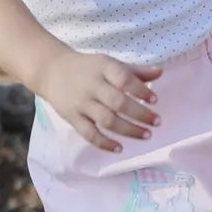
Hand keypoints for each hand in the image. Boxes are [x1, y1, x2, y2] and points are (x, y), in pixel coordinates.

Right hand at [41, 50, 161, 151]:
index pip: (123, 78)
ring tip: (146, 135)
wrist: (51, 71)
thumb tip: (160, 73)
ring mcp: (81, 103)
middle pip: (118, 102)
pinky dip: (104, 143)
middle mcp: (92, 86)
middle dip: (140, 114)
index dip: (140, 90)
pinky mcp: (72, 118)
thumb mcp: (109, 63)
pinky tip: (120, 148)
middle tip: (157, 122)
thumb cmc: (88, 68)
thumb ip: (134, 71)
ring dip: (128, 130)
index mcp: (103, 68)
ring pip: (106, 120)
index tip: (155, 100)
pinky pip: (89, 133)